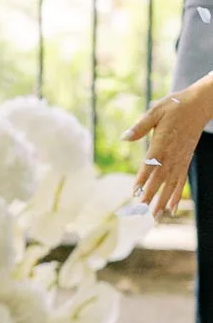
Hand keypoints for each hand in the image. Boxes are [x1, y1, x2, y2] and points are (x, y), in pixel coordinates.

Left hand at [125, 81, 212, 217]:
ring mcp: (181, 159)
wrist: (198, 105)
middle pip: (161, 178)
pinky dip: (176, 195)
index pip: (151, 164)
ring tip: (156, 216)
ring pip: (171, 183)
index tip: (135, 192)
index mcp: (162, 143)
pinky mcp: (186, 160)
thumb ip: (140, 127)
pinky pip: (181, 181)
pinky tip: (172, 208)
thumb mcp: (155, 112)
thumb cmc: (174, 106)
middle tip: (142, 210)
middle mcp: (173, 154)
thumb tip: (124, 137)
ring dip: (163, 200)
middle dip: (151, 194)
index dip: (143, 179)